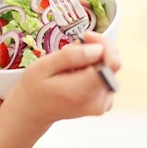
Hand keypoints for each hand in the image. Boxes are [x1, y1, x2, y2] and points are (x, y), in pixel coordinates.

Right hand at [5, 31, 120, 126]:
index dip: (102, 44)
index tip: (86, 36)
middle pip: (112, 65)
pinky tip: (78, 75)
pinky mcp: (104, 103)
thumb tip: (98, 49)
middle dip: (95, 50)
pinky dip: (95, 71)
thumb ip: (71, 56)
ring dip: (94, 61)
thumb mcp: (44, 66)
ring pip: (110, 70)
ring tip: (71, 66)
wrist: (34, 111)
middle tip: (72, 51)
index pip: (111, 62)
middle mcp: (96, 101)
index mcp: (81, 91)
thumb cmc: (35, 88)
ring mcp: (102, 104)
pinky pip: (107, 78)